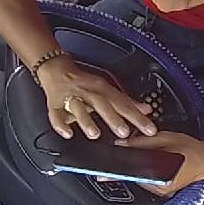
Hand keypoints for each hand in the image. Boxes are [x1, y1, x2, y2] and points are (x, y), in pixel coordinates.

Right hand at [38, 55, 156, 138]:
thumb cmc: (85, 83)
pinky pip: (56, 114)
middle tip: (124, 132)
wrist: (57, 69)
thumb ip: (127, 102)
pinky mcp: (55, 105)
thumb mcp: (108, 90)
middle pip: (102, 104)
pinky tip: (67, 133)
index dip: (137, 116)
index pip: (123, 103)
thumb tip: (147, 110)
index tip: (149, 128)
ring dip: (87, 121)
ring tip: (95, 134)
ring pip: (79, 108)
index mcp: (102, 89)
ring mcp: (70, 98)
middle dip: (113, 118)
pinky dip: (60, 124)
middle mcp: (88, 93)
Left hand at [114, 132, 203, 195]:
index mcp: (159, 177)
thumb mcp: (165, 139)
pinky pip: (147, 180)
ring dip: (134, 169)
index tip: (102, 174)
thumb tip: (121, 143)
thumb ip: (141, 141)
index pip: (131, 176)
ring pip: (139, 179)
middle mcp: (158, 188)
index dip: (115, 173)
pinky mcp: (163, 189)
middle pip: (134, 177)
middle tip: (117, 158)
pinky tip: (146, 163)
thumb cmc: (192, 150)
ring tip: (136, 157)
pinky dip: (143, 171)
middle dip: (125, 167)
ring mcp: (161, 190)